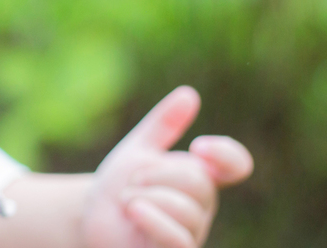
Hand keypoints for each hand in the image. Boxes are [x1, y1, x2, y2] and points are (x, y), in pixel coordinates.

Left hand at [81, 86, 252, 247]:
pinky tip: (133, 209)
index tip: (199, 146)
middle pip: (199, 183)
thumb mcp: (138, 149)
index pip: (236, 165)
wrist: (90, 218)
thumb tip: (190, 93)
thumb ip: (163, 124)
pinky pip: (178, 241)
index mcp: (200, 178)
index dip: (227, 154)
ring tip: (126, 202)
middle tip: (132, 181)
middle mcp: (201, 208)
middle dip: (157, 174)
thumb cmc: (119, 185)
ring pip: (186, 210)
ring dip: (144, 197)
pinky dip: (153, 219)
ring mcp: (190, 234)